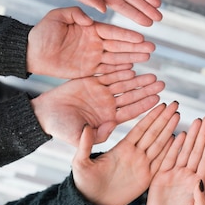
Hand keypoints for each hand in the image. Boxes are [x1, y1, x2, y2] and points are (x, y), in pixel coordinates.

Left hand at [27, 7, 154, 77]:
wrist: (31, 53)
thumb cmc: (41, 32)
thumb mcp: (56, 17)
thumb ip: (73, 13)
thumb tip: (90, 19)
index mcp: (90, 28)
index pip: (112, 32)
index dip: (126, 35)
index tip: (141, 37)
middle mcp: (95, 42)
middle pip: (119, 45)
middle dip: (135, 47)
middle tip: (152, 48)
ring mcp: (93, 56)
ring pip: (117, 58)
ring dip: (132, 58)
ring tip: (147, 58)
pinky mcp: (88, 69)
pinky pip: (107, 70)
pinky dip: (119, 71)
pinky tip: (133, 70)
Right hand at [31, 70, 164, 145]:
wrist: (43, 113)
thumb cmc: (60, 129)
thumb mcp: (78, 138)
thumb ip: (96, 135)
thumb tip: (113, 126)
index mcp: (108, 119)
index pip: (131, 111)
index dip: (144, 105)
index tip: (158, 100)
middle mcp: (108, 105)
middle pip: (131, 96)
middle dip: (146, 90)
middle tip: (161, 83)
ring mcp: (100, 92)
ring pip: (123, 83)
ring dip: (137, 79)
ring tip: (152, 74)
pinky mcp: (91, 80)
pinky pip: (108, 73)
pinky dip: (119, 70)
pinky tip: (132, 66)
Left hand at [72, 102, 179, 204]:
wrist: (92, 204)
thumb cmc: (84, 183)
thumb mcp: (81, 162)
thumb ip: (85, 144)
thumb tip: (85, 126)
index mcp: (121, 147)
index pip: (140, 128)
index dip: (151, 116)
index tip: (160, 103)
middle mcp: (134, 153)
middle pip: (153, 132)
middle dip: (164, 118)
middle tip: (175, 104)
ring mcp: (142, 165)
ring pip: (160, 144)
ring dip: (169, 130)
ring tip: (178, 116)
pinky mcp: (146, 178)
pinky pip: (161, 162)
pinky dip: (170, 151)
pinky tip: (178, 140)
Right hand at [143, 116, 204, 204]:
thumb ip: (202, 203)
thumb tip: (202, 184)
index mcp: (199, 185)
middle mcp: (188, 177)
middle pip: (197, 151)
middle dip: (202, 134)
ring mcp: (175, 176)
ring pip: (184, 151)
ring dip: (190, 136)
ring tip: (196, 120)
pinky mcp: (160, 178)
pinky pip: (167, 158)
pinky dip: (173, 147)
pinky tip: (179, 134)